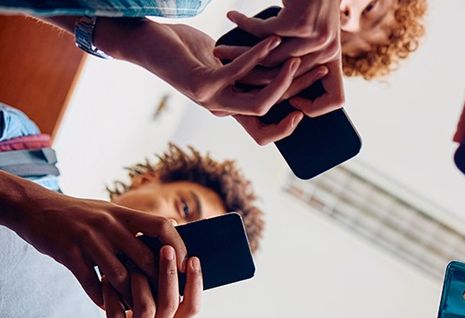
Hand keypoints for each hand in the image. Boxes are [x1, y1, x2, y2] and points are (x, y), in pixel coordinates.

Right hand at [16, 192, 186, 306]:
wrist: (31, 207)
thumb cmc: (76, 214)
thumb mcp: (107, 211)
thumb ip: (133, 225)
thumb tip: (168, 237)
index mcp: (122, 213)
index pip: (161, 227)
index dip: (177, 247)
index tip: (183, 267)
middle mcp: (108, 224)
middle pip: (144, 258)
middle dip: (157, 282)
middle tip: (164, 300)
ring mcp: (88, 239)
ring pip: (120, 276)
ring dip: (130, 297)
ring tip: (137, 310)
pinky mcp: (68, 254)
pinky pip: (91, 284)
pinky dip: (102, 299)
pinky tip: (108, 307)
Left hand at [69, 246, 202, 317]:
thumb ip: (155, 297)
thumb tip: (163, 258)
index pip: (193, 308)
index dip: (196, 284)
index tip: (194, 259)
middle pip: (171, 303)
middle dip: (169, 274)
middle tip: (165, 248)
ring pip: (146, 309)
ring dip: (139, 282)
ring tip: (129, 262)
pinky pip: (116, 316)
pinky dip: (111, 295)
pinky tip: (105, 279)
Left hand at [99, 18, 302, 118]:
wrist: (146, 42)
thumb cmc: (184, 49)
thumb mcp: (223, 61)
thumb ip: (247, 71)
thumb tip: (280, 65)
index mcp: (227, 106)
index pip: (264, 128)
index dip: (288, 124)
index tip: (309, 104)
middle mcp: (221, 109)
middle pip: (269, 112)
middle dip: (298, 94)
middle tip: (319, 71)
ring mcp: (211, 100)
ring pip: (259, 100)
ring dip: (283, 79)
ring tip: (299, 57)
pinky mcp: (202, 84)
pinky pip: (239, 74)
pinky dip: (259, 57)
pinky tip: (272, 42)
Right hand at [227, 0, 343, 116]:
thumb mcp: (314, 31)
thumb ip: (302, 56)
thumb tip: (272, 81)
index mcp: (333, 57)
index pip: (336, 99)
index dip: (315, 108)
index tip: (290, 101)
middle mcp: (327, 51)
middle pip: (285, 79)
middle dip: (252, 78)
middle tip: (230, 73)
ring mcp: (314, 38)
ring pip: (268, 58)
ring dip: (239, 53)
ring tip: (220, 49)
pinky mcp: (298, 23)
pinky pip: (263, 33)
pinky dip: (244, 24)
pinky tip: (232, 15)